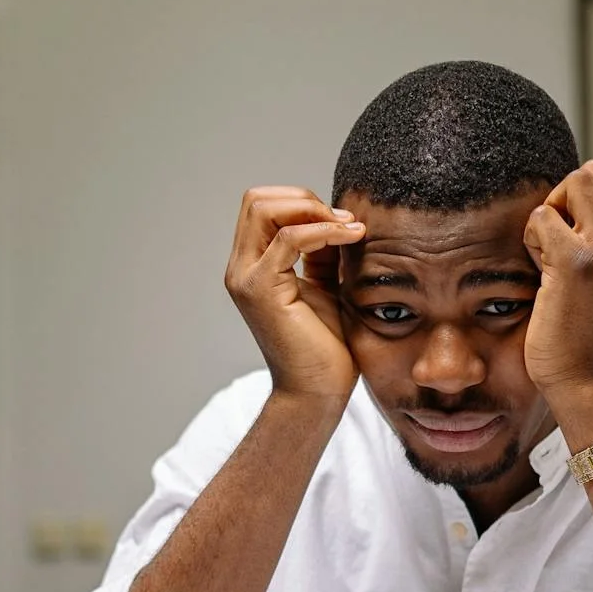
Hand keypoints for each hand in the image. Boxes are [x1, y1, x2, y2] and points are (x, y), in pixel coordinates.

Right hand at [223, 186, 366, 400]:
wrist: (318, 392)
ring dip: (312, 209)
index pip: (263, 206)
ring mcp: (246, 277)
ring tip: (349, 228)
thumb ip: (323, 253)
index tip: (343, 221)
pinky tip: (351, 238)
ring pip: (264, 209)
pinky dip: (322, 230)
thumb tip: (338, 218)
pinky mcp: (261, 289)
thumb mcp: (327, 286)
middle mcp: (241, 268)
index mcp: (253, 265)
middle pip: (257, 199)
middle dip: (304, 199)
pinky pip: (289, 238)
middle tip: (344, 221)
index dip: (302, 202)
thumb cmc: (325, 348)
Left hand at [522, 160, 592, 402]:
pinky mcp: (575, 261)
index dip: (582, 195)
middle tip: (557, 242)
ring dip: (550, 214)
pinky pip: (541, 216)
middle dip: (566, 198)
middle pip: (592, 171)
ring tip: (550, 256)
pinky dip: (532, 239)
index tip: (573, 235)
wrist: (588, 378)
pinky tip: (540, 273)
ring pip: (571, 184)